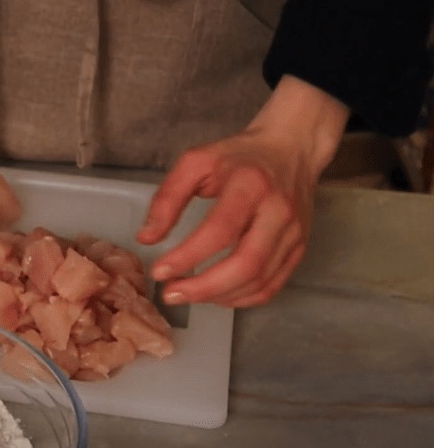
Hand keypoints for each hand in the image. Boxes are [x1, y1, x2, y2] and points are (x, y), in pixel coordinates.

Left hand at [136, 76, 349, 306]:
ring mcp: (294, 233)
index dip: (187, 256)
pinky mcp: (300, 248)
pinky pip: (272, 285)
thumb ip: (168, 198)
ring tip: (187, 294)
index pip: (219, 231)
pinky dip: (241, 298)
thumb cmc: (239, 156)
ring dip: (219, 296)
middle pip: (246, 264)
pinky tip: (215, 295)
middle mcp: (279, 212)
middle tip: (171, 294)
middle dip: (204, 288)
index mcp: (251, 185)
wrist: (291, 149)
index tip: (159, 271)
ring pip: (259, 281)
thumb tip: (146, 238)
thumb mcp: (196, 163)